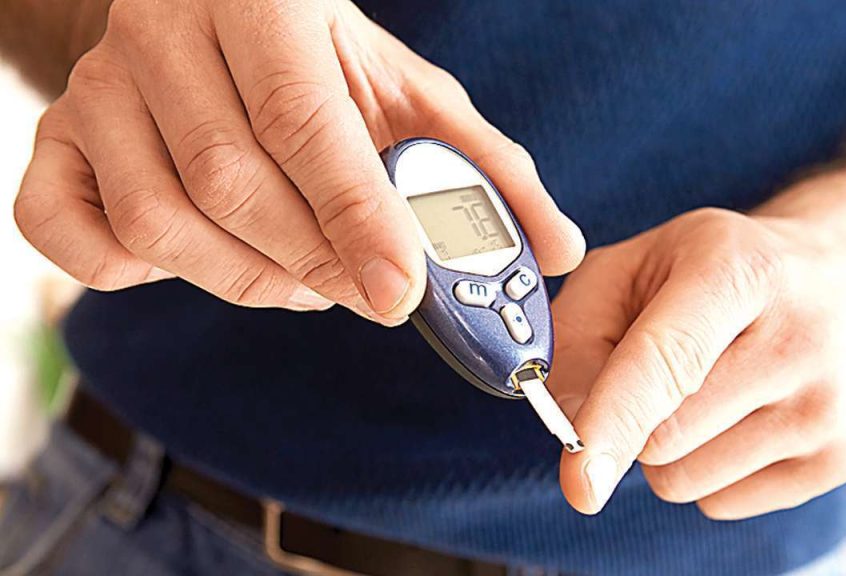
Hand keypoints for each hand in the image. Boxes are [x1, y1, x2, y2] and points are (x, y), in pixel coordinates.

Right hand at [14, 0, 583, 319]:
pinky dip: (130, 274)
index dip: (355, 219)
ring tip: (307, 283)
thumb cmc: (325, 61)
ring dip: (246, 280)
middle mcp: (164, 35)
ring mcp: (99, 89)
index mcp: (262, 3)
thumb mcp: (409, 94)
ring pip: (159, 222)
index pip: (303, 121)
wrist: (221, 16)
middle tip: (367, 292)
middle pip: (230, 184)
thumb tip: (555, 248)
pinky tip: (204, 261)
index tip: (400, 294)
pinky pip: (64, 232)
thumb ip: (483, 166)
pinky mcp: (59, 139)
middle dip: (312, 263)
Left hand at [549, 207, 845, 518]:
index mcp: (738, 270)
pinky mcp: (841, 458)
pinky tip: (741, 413)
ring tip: (709, 385)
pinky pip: (719, 503)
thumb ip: (577, 334)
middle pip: (663, 437)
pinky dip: (706, 470)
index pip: (669, 361)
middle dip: (631, 417)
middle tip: (665, 364)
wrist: (834, 280)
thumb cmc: (709, 273)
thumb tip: (569, 424)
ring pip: (683, 480)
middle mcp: (799, 337)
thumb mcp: (630, 266)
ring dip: (667, 448)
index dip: (616, 420)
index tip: (582, 481)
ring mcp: (828, 405)